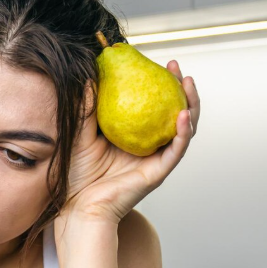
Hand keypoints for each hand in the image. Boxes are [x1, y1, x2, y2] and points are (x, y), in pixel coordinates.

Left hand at [62, 60, 200, 223]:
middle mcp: (149, 146)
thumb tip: (88, 78)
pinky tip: (183, 115)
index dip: (157, 85)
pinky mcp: (159, 172)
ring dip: (190, 105)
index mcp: (133, 136)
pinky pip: (177, 150)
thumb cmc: (76, 175)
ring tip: (188, 83)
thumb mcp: (80, 134)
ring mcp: (156, 159)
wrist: (78, 205)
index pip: (152, 106)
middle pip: (173, 113)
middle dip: (180, 88)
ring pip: (183, 129)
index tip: (154, 62)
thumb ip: (86, 109)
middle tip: (175, 67)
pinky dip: (184, 132)